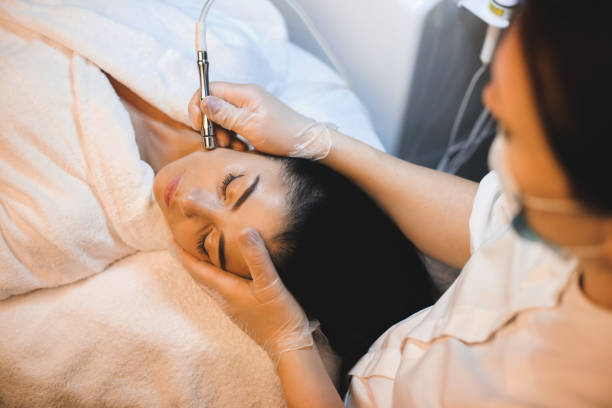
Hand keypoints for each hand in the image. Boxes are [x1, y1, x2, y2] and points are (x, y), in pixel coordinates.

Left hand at [173, 228, 314, 364]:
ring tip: (197, 254)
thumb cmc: (279, 316)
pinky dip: (215, 276)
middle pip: (199, 277)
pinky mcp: (242, 310)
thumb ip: (257, 258)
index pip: (198, 270)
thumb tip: (245, 231)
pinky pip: (221, 289)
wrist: (288, 346)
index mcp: (227, 290)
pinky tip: (225, 273)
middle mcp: (225, 299)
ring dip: (201, 269)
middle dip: (188, 260)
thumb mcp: (270, 284)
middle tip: (179, 244)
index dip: (183, 255)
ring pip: (210, 284)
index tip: (170, 240)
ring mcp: (233, 307)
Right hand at [188, 83, 335, 159]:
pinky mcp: (255, 120)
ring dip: (224, 135)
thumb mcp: (250, 125)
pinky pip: (235, 127)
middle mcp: (246, 97)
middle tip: (222, 143)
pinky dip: (234, 138)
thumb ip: (225, 113)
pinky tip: (243, 147)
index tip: (200, 126)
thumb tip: (203, 100)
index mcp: (244, 93)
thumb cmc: (282, 134)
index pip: (210, 89)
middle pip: (215, 106)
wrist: (307, 144)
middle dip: (213, 126)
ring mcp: (250, 109)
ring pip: (224, 119)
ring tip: (236, 147)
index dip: (199, 106)